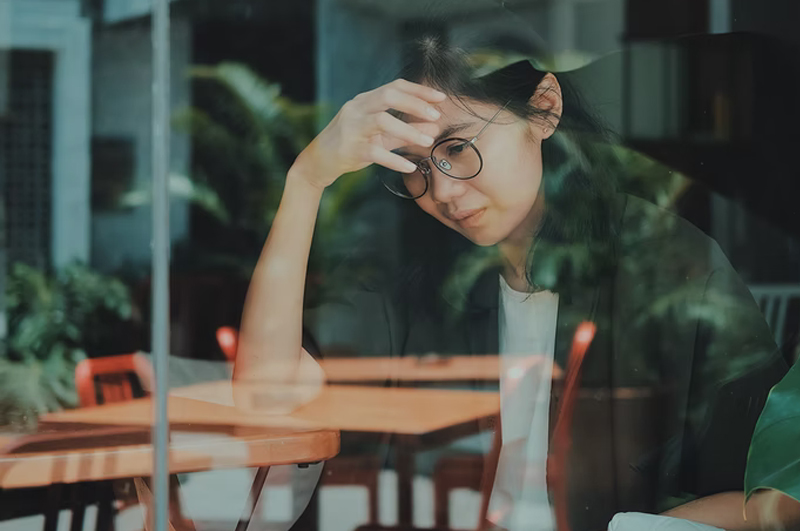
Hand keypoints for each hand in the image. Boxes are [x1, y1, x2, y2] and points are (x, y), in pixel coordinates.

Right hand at [293, 79, 445, 188]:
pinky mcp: (350, 149)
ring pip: (382, 121)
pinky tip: (410, 167)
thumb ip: (405, 131)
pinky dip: (395, 160)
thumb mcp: (380, 136)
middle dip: (416, 104)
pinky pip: (375, 152)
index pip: (395, 86)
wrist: (318, 161)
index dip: (419, 90)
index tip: (441, 98)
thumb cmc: (352, 144)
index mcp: (365, 101)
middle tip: (436, 116)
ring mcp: (352, 128)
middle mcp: (357, 109)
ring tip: (428, 142)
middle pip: (389, 96)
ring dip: (408, 131)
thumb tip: (434, 128)